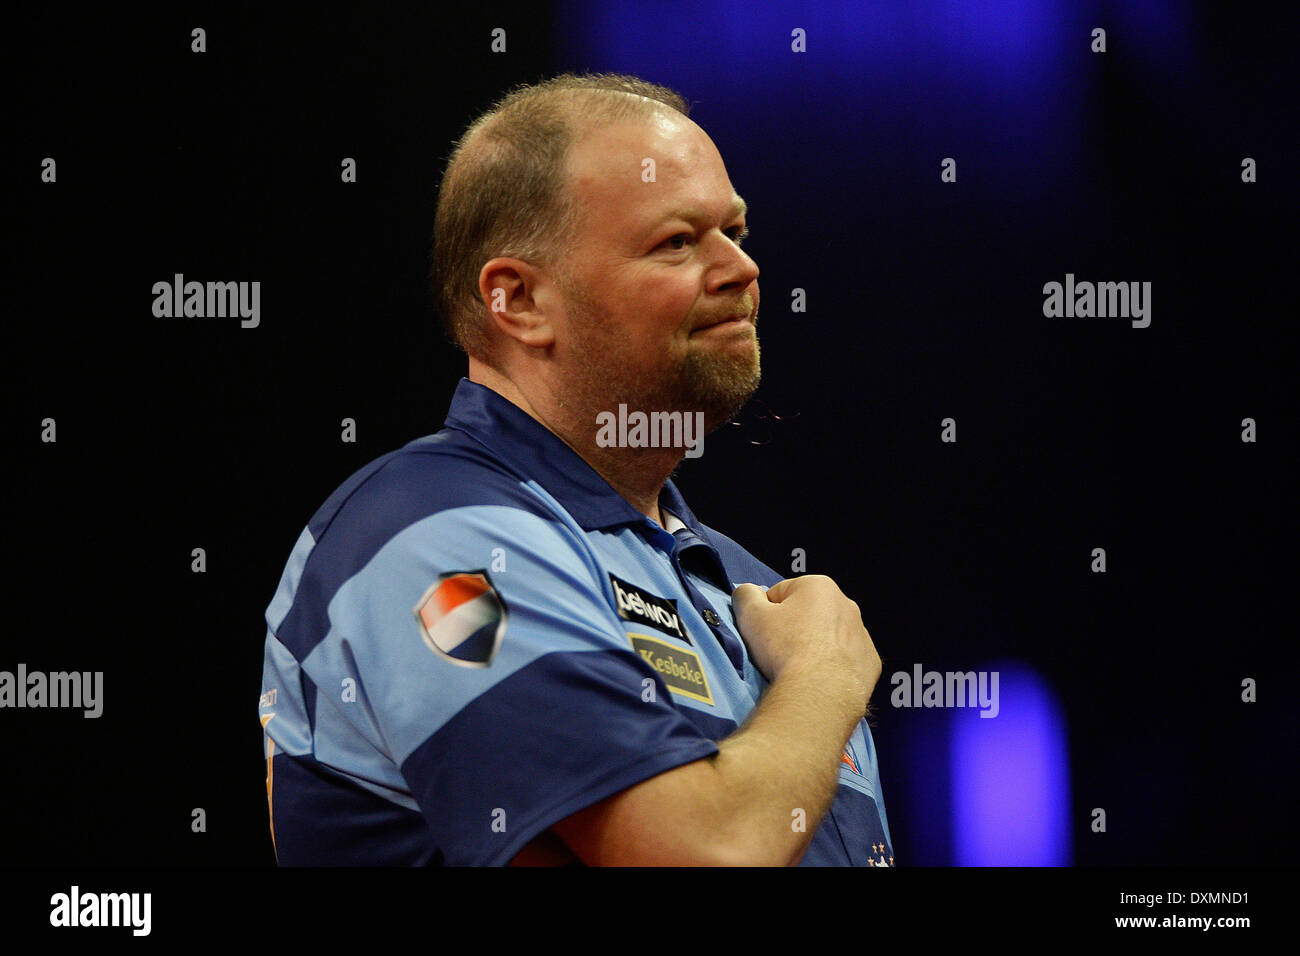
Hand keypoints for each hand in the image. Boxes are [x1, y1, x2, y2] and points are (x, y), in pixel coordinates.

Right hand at [731, 575, 881, 711]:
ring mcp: (862, 634)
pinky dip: (835, 666)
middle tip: (780, 652)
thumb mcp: (750, 615)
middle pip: (809, 613)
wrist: (819, 693)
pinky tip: (822, 678)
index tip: (765, 634)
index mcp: (819, 586)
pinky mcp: (870, 662)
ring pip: (830, 636)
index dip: (767, 614)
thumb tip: (749, 592)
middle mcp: (847, 604)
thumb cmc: (784, 648)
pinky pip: (847, 659)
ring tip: (801, 667)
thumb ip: (745, 594)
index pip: (781, 594)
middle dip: (794, 627)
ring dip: (816, 645)